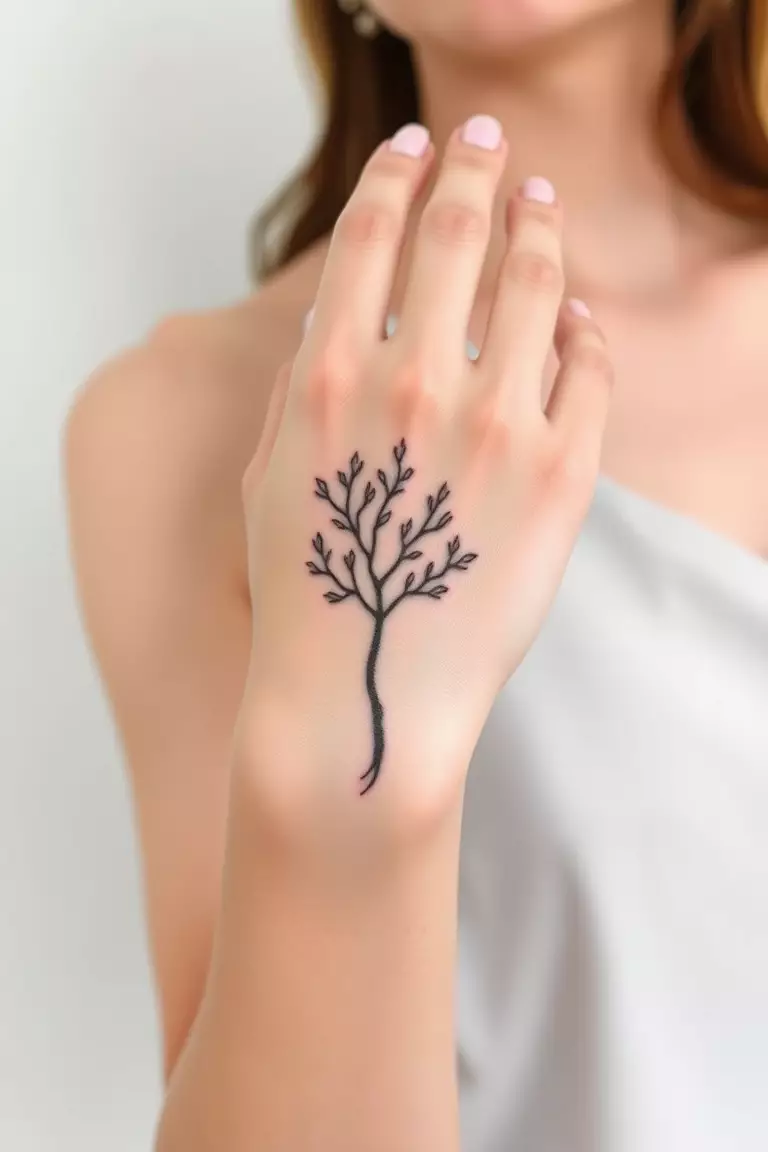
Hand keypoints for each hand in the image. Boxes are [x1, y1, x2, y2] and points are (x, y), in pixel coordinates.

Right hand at [238, 117, 612, 831]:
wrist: (368, 697)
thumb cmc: (308, 590)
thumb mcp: (274, 470)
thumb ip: (306, 378)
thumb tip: (350, 308)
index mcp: (331, 376)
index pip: (373, 231)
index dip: (398, 171)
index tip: (415, 144)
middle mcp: (417, 384)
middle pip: (462, 234)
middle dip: (478, 170)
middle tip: (489, 144)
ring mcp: (499, 427)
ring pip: (538, 286)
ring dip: (542, 231)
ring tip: (543, 208)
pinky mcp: (564, 474)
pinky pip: (591, 369)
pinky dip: (585, 330)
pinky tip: (574, 318)